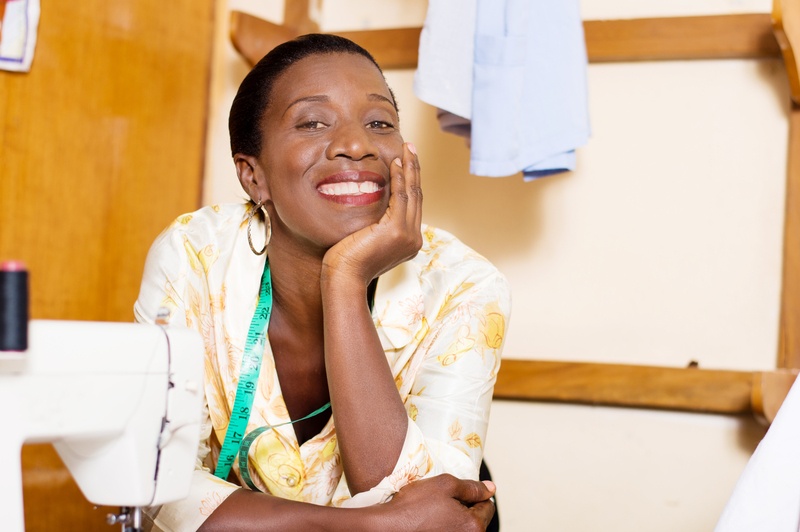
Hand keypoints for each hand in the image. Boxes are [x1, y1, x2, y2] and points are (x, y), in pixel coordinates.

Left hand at [322, 142, 422, 285]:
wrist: (344, 278)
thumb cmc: (347, 262)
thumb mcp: (367, 240)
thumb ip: (376, 226)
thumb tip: (372, 212)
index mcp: (408, 242)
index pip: (412, 205)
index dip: (411, 182)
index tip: (406, 162)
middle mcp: (414, 239)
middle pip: (417, 196)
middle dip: (414, 170)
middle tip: (411, 148)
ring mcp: (408, 235)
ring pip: (412, 193)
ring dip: (410, 168)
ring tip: (407, 148)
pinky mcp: (397, 230)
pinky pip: (401, 196)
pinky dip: (400, 177)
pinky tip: (396, 162)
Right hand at [379, 475, 496, 531]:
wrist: (388, 527)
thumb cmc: (414, 507)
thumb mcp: (446, 485)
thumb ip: (472, 487)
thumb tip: (490, 488)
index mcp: (473, 526)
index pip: (488, 506)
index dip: (474, 494)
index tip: (458, 491)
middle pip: (476, 519)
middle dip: (464, 507)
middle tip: (443, 500)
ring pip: (462, 527)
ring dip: (454, 518)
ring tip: (434, 511)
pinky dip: (444, 527)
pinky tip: (429, 521)